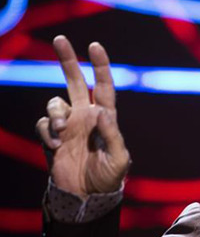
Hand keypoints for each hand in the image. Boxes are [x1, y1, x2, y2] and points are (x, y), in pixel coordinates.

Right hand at [36, 36, 129, 198]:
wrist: (87, 196)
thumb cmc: (108, 177)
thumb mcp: (119, 158)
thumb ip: (112, 134)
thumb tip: (101, 112)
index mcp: (105, 118)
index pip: (103, 86)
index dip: (100, 66)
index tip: (95, 46)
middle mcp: (86, 116)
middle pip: (75, 82)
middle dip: (68, 60)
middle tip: (60, 40)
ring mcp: (69, 126)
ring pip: (54, 103)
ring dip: (56, 114)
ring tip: (62, 133)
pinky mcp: (53, 138)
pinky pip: (43, 124)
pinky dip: (47, 132)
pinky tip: (56, 145)